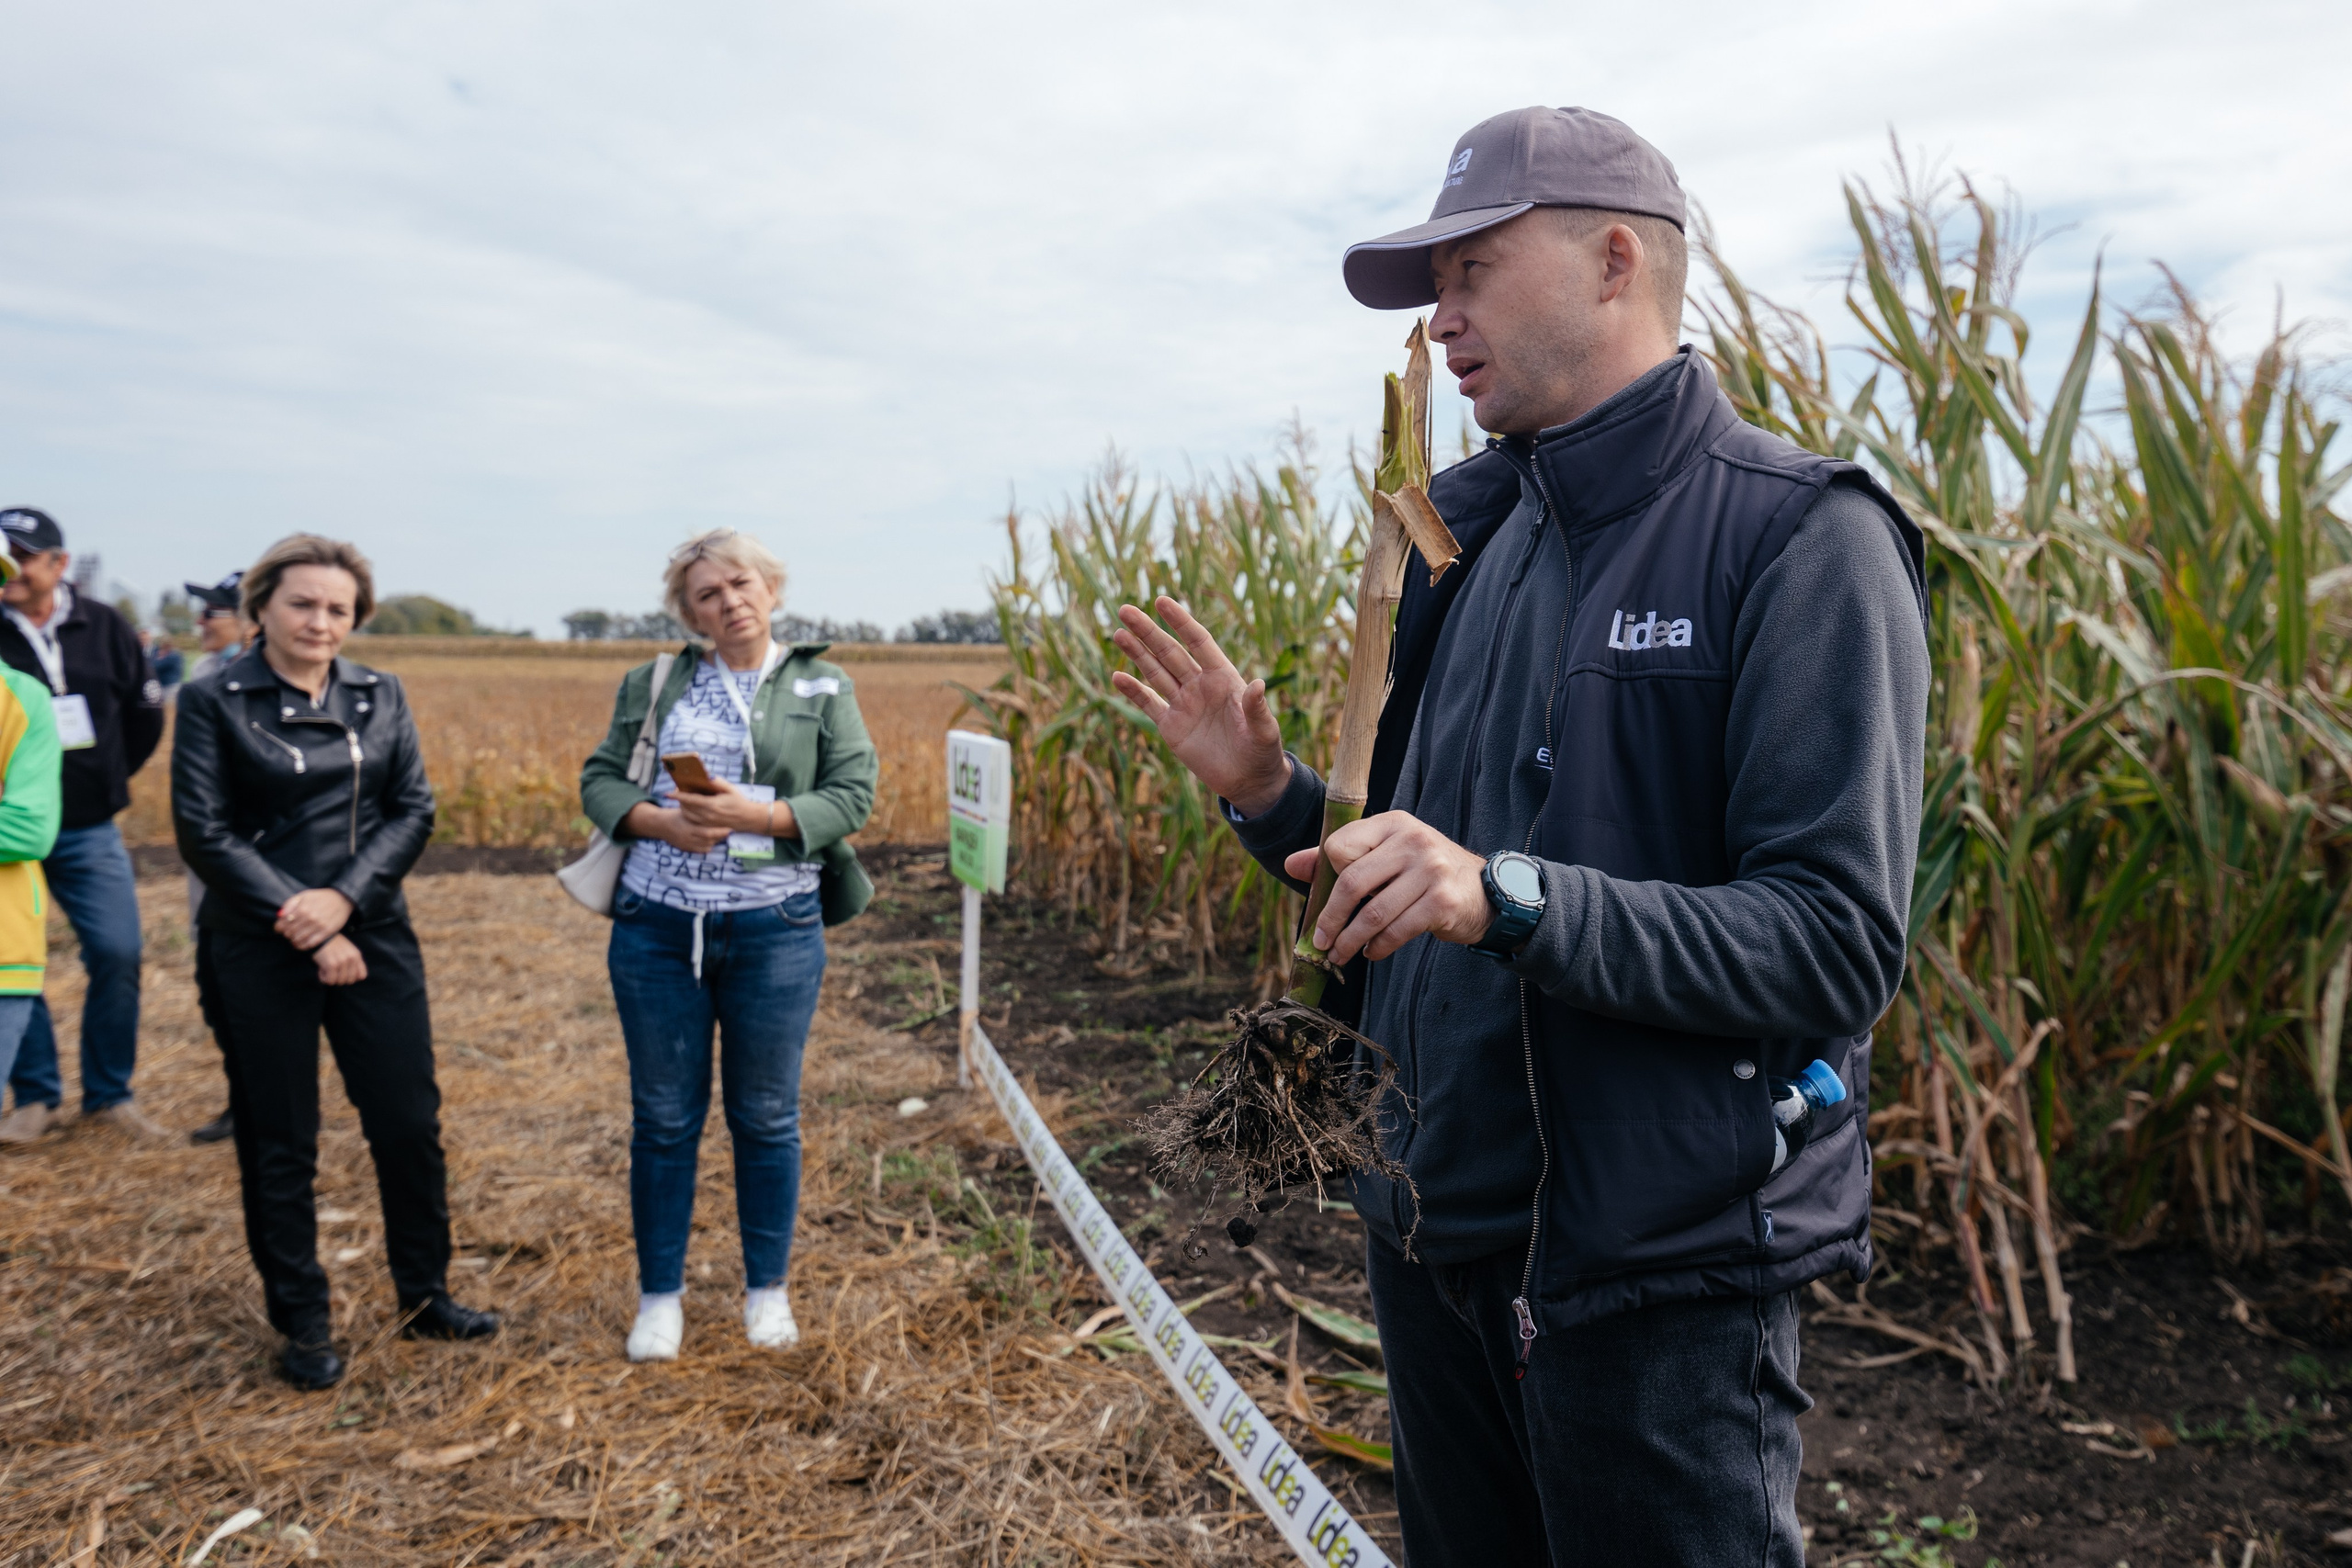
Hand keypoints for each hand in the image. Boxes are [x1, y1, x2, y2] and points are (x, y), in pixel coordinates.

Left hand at [275, 888, 353, 950]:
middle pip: (290, 932)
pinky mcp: (327, 932)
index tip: (279, 928)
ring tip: (293, 938)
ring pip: (298, 939)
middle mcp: (310, 918)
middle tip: (287, 933)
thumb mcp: (304, 895)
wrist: (342, 899)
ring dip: (293, 940)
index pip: (283, 923)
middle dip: (286, 934)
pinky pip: (310, 944)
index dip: (278, 927)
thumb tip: (280, 915)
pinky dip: (302, 946)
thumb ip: (290, 903)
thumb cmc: (321, 897)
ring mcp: (319, 926)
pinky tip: (300, 944)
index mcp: (302, 908)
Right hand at [313, 934, 367, 985]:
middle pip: (350, 981)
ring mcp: (342, 962)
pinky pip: (330, 981)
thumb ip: (353, 961)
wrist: (318, 936)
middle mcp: (351, 959)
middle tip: (332, 972)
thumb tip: (357, 977)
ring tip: (325, 968)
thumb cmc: (331, 943)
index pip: (362, 976)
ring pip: (339, 982)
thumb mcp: (347, 949)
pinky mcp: (331, 965)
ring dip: (330, 978)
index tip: (344, 975)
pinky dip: (323, 978)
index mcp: (356, 955)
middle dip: (340, 978)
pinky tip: (321, 970)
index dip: (352, 978)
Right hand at [623, 801, 729, 853]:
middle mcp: (688, 838)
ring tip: (723, 833)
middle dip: (720, 836)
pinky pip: (702, 850)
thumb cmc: (676, 812)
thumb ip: (697, 804)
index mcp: (688, 827)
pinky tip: (713, 838)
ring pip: (707, 845)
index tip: (730, 827)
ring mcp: (687, 844)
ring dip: (716, 840)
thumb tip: (711, 792)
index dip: (720, 831)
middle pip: (709, 840)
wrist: (661, 824)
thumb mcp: (685, 806)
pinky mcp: (686, 849)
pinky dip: (709, 844)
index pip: (708, 833)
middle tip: (730, 830)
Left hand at [676, 780, 774, 835]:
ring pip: (687, 815)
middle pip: (686, 807)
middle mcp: (708, 815)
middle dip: (679, 800)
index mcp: (712, 805)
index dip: (677, 796)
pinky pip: (692, 821)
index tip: (668, 793)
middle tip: (677, 792)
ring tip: (683, 799)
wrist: (748, 819)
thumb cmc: (739, 802)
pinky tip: (690, 807)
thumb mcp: (731, 789)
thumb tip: (707, 777)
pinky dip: (687, 813)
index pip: (690, 799)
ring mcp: (707, 823)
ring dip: (682, 807)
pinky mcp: (708, 827)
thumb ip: (718, 782)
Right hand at [1110, 596, 1291, 815]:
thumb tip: (1258, 684)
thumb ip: (1257, 708)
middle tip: (1125, 610)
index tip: (1161, 602)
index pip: (1198, 642)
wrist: (1249, 780)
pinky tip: (1117, 676)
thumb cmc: (1263, 751)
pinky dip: (1133, 691)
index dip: (1180, 622)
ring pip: (1155, 672)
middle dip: (1148, 631)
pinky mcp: (1172, 726)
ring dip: (1137, 653)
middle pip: (1170, 652)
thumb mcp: (1264, 730)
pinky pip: (1149, 704)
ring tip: (1118, 633)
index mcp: (1223, 678)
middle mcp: (1200, 686)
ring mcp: (1184, 705)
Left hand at [1283, 812, 1496, 964]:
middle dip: (1331, 918)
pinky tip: (1371, 952)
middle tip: (1320, 941)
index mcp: (1393, 823)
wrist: (1481, 891)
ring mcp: (1430, 871)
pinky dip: (1377, 947)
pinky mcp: (1442, 902)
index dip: (1328, 875)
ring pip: (1374, 913)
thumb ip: (1339, 858)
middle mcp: (1413, 841)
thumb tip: (1291, 865)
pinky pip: (1397, 931)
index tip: (1327, 899)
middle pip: (1352, 882)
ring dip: (1350, 940)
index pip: (1340, 846)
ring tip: (1339, 954)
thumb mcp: (1385, 855)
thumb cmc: (1423, 873)